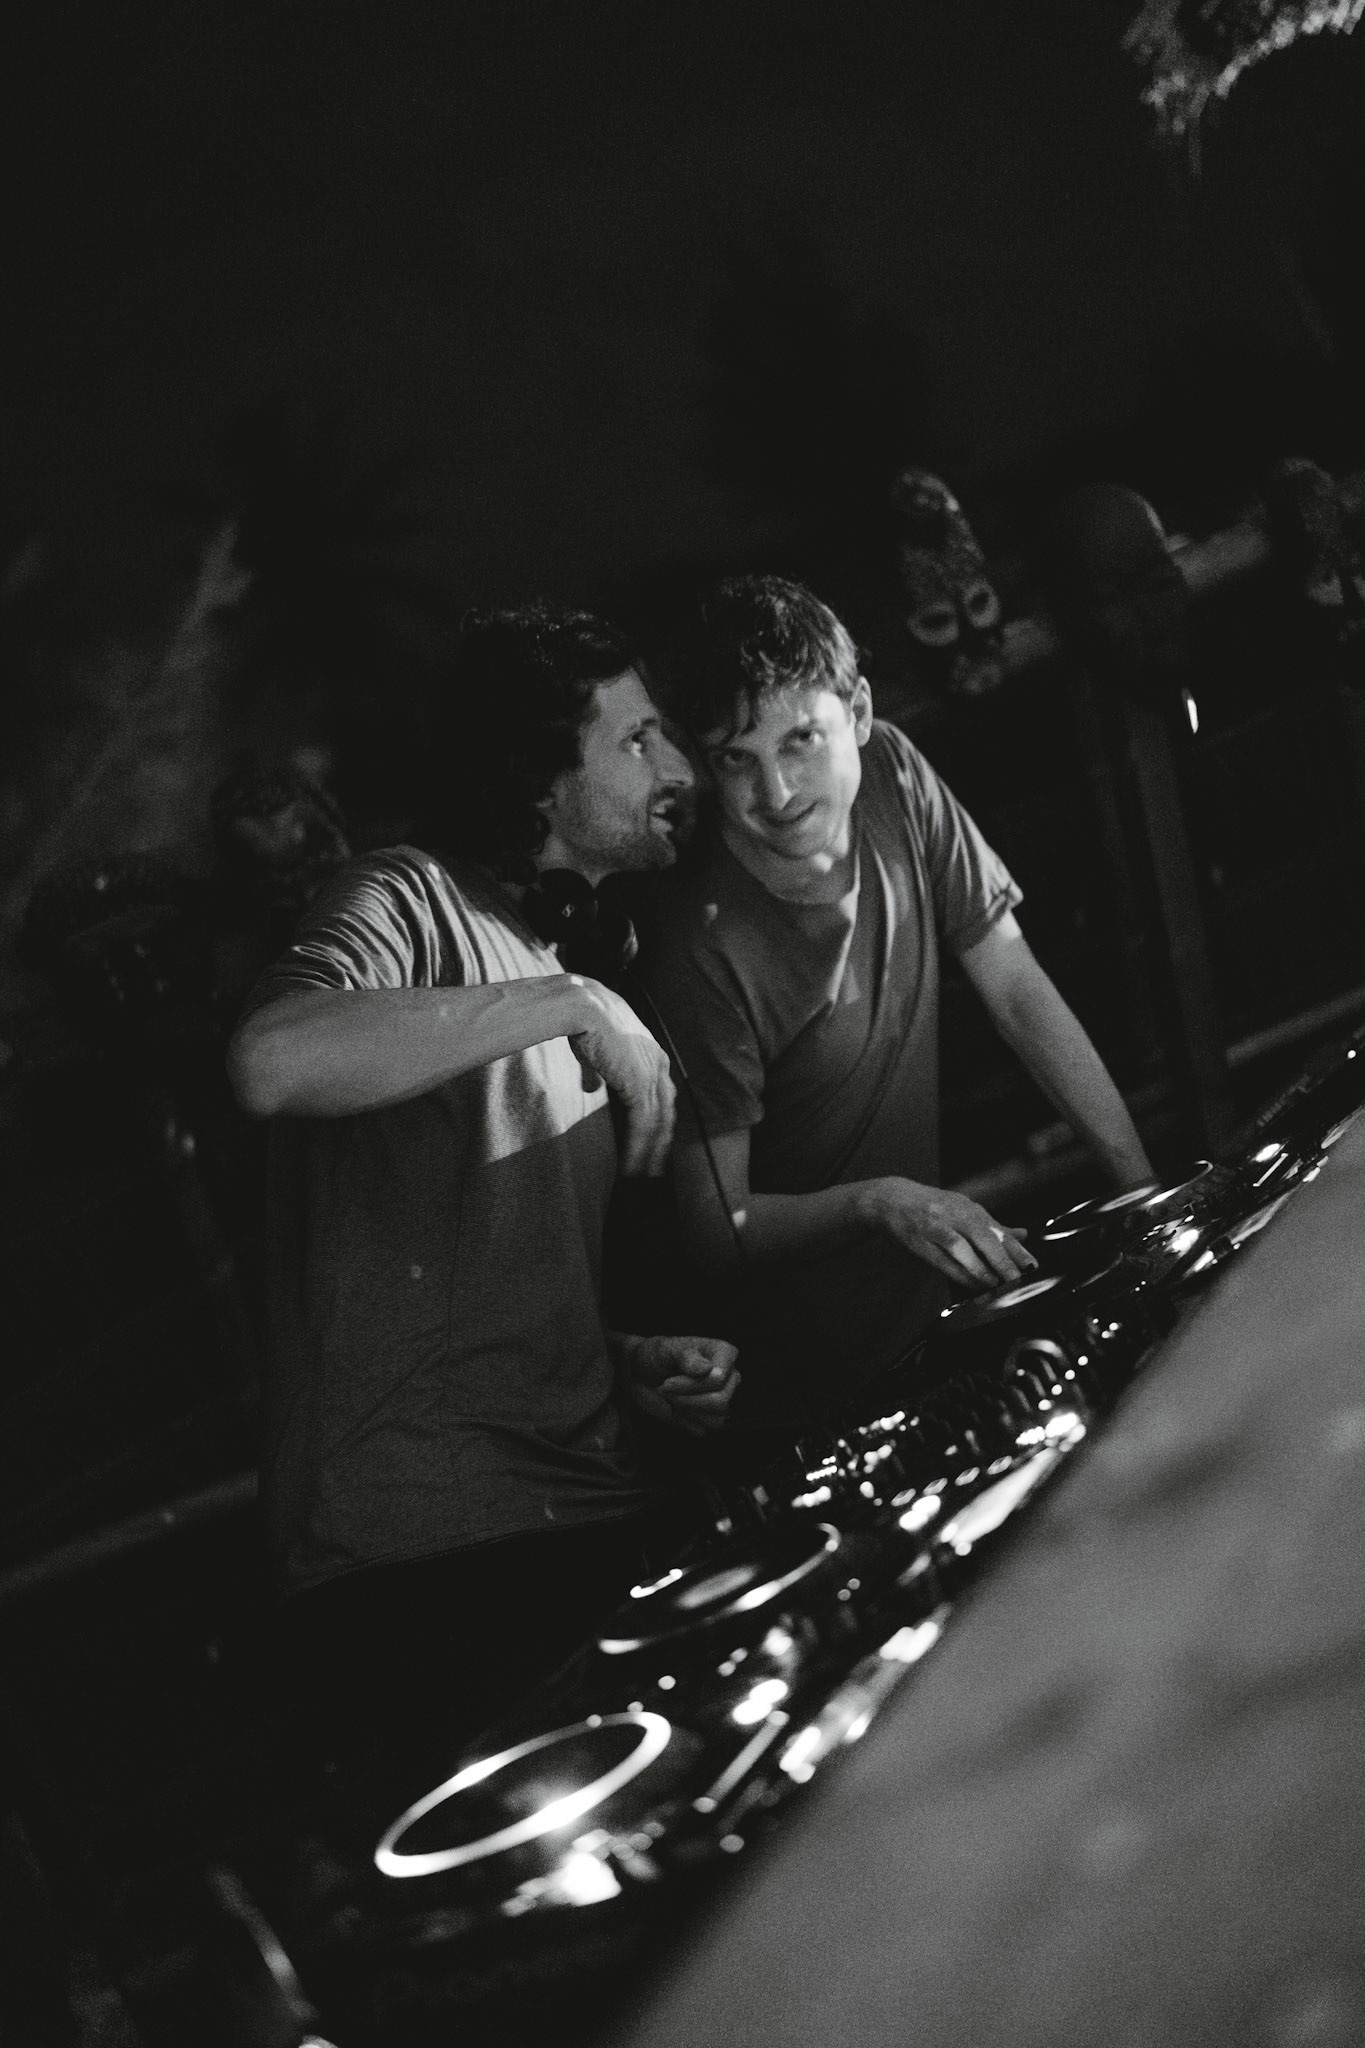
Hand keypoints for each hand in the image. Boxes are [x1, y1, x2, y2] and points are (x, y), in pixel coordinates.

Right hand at [566, 978, 675, 1175]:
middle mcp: (659, 1065)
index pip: (662, 1094)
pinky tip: (631, 1165)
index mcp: (652, 1054)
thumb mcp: (595, 1050)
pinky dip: (638, 1148)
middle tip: (655, 1166)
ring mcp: (652, 1076)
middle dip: (661, 1141)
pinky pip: (643, 1125)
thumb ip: (598, 1072)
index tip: (653, 1140)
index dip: (659, 1119)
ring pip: (657, 1124)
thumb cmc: (583, 1021)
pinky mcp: (640, 1086)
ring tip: (643, 1173)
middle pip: (666, 1112)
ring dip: (650, 1152)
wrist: (582, 1008)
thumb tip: (592, 1089)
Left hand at [619, 1334, 739, 1435]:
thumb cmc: (658, 1355)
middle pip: (720, 1401)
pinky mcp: (709, 1415)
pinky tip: (676, 1406)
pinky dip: (685, 1421)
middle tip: (664, 1388)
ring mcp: (722, 1396)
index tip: (669, 1380)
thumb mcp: (666, 1349)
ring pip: (715, 1419)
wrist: (643, 1372)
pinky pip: (704, 1429)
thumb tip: (707, 1369)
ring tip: (671, 1396)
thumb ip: (686, 1356)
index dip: (691, 1385)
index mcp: (725, 1354)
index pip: (718, 1380)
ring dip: (686, 1410)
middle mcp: (729, 1376)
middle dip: (686, 1399)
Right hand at [861, 1177, 1035, 1292]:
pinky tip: (971, 1283)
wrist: (889, 1199)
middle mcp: (954, 1214)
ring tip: (996, 1283)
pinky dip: (958, 1271)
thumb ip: (992, 1225)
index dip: (1016, 1248)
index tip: (1032, 1265)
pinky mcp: (919, 1240)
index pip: (997, 1229)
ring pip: (961, 1246)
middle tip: (1018, 1277)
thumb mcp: (962, 1209)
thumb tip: (1022, 1234)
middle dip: (1002, 1258)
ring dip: (980, 1267)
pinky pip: (941, 1258)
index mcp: (968, 1207)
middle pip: (982, 1235)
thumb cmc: (929, 1207)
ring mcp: (935, 1226)